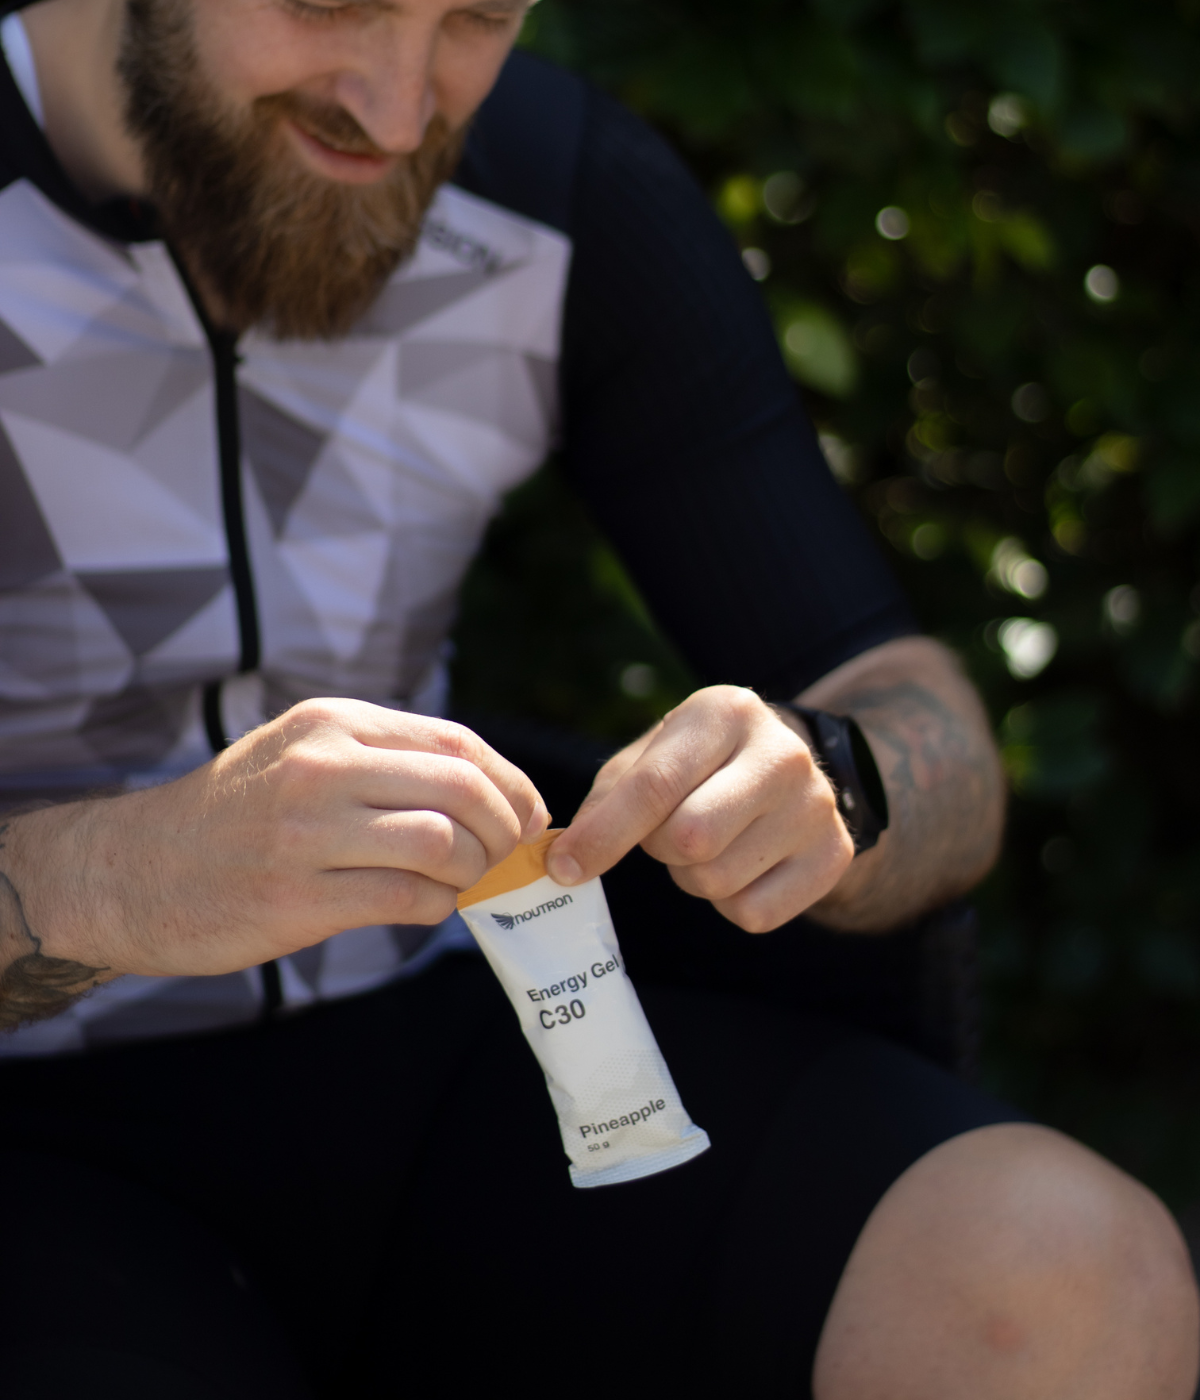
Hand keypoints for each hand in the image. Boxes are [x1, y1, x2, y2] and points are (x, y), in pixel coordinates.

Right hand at [3, 700, 547, 981]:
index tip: (530, 816)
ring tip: (461, 884)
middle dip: (506, 830)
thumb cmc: (234, 815)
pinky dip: (436, 908)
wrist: (129, 871)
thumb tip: (492, 796)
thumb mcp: (302, 755)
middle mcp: (322, 767)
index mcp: (332, 723)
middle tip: (509, 858)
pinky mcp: (295, 898)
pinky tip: (426, 907)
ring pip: (442, 844)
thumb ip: (385, 764)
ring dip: (472, 873)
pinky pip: (406, 900)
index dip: (511, 783)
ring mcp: (306, 833)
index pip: (457, 742)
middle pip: (463, 789)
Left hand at [545, 686, 853, 931]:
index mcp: (726, 712)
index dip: (603, 834)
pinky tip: (742, 864)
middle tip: (668, 833)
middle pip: (690, 840)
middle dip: (660, 849)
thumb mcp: (650, 758)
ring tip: (711, 843)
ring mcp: (817, 805)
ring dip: (693, 877)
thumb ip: (605, 802)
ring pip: (718, 881)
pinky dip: (730, 903)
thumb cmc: (698, 765)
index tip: (564, 868)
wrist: (785, 771)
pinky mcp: (834, 854)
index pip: (655, 786)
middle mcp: (782, 752)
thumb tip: (565, 862)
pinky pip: (753, 914)